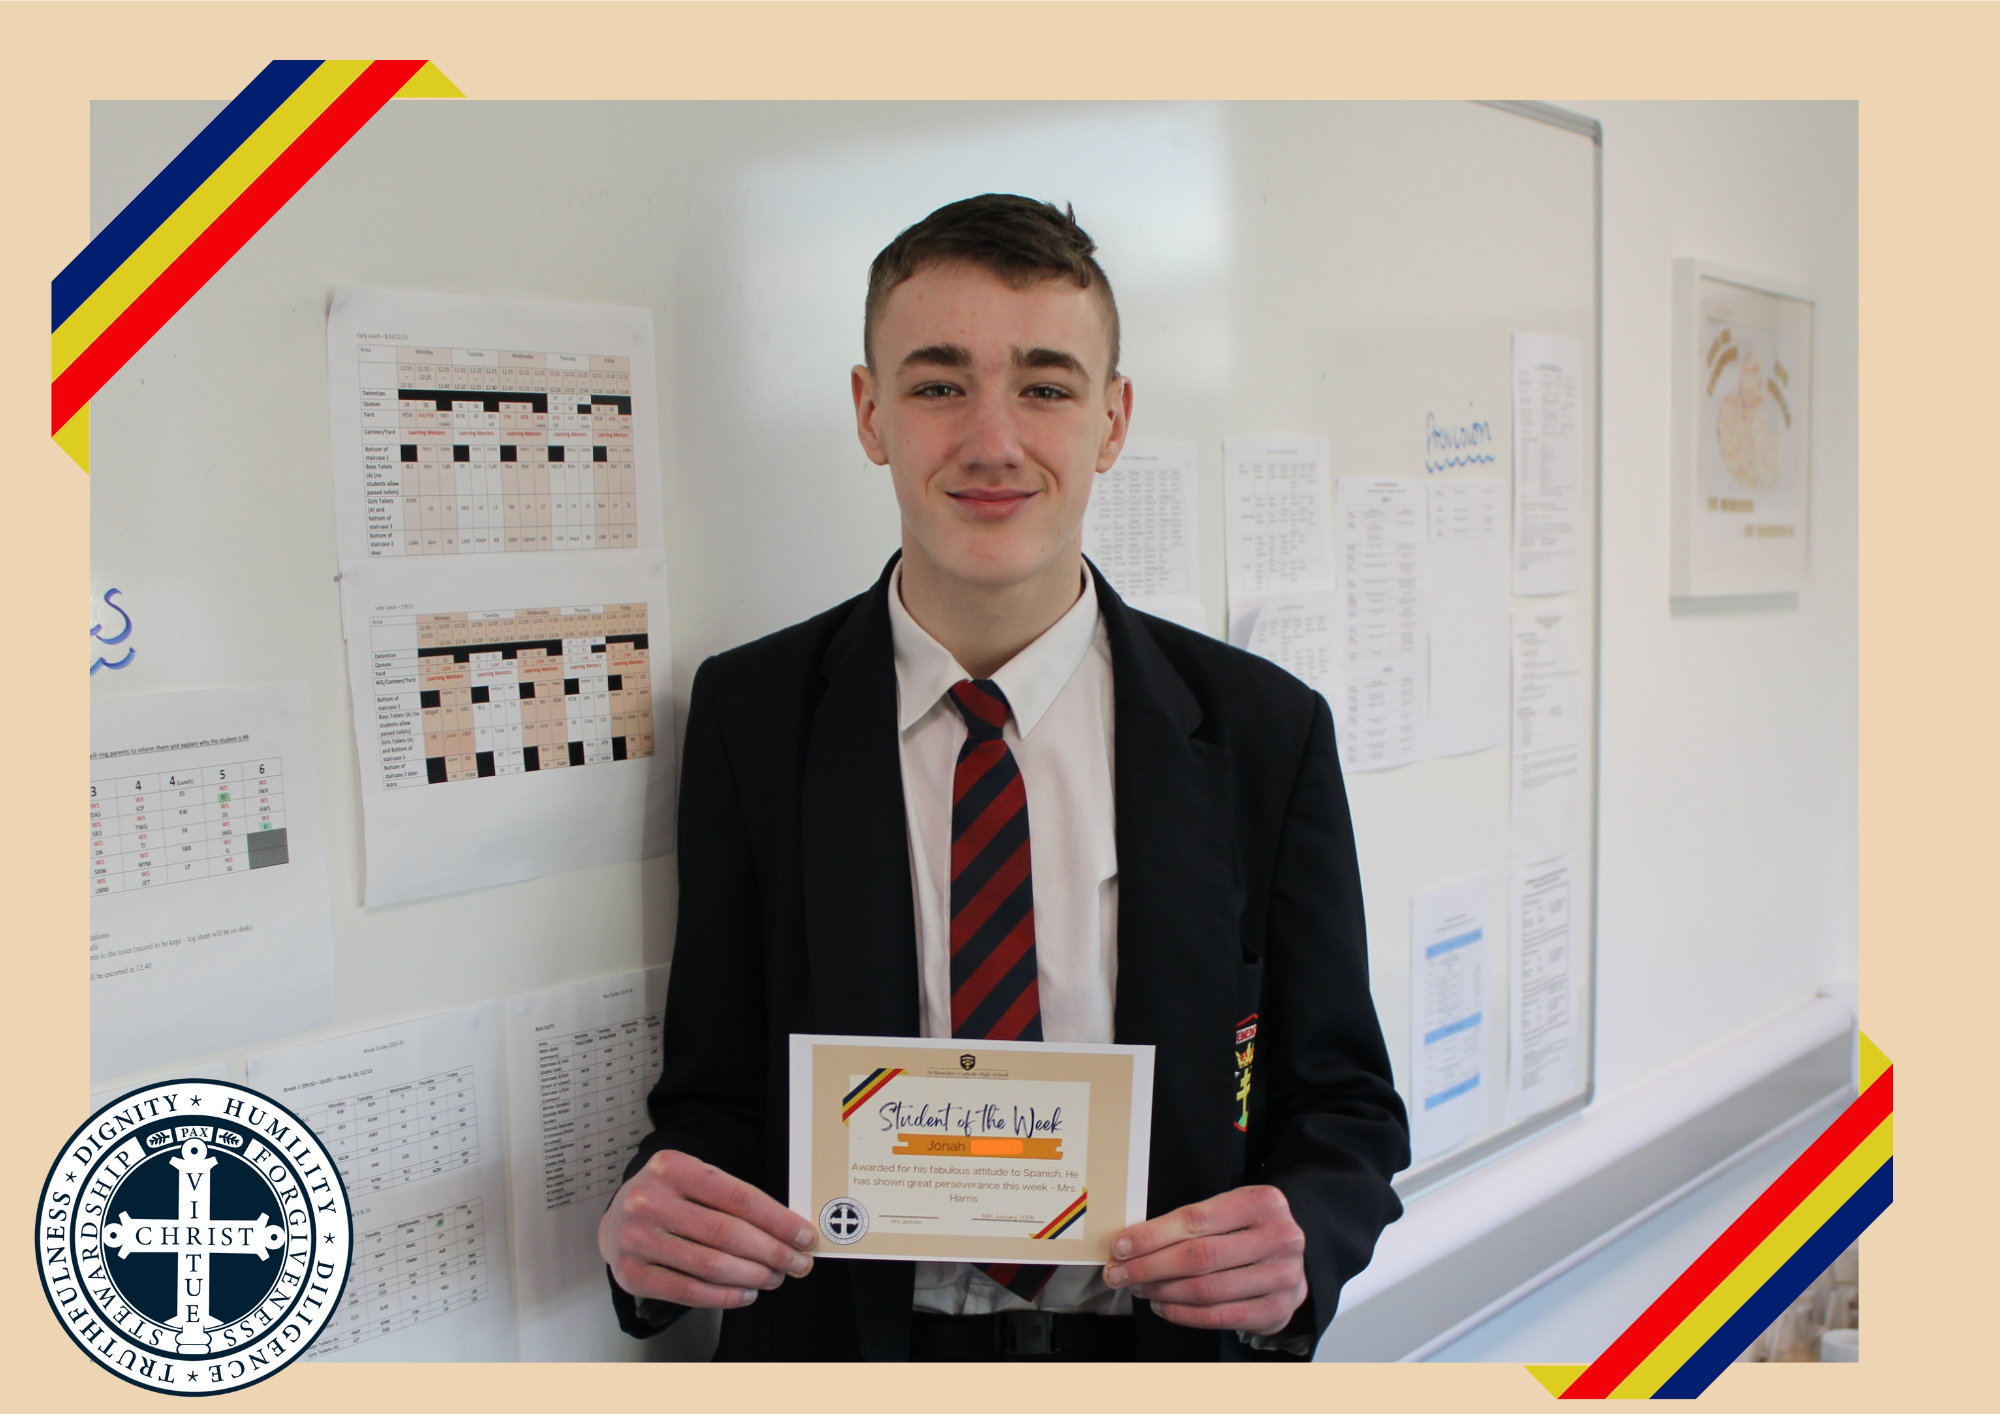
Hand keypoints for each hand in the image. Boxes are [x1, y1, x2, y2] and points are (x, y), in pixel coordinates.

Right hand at [598, 1150, 816, 1308]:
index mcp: (671, 1166)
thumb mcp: (695, 1179)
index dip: (778, 1220)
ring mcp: (635, 1238)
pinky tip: (746, 1293)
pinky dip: (724, 1296)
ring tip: (775, 1277)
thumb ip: (734, 1198)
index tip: (804, 1236)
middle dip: (772, 1251)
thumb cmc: (670, 1197)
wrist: (617, 1218)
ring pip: (710, 1264)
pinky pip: (688, 1291)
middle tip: (798, 1263)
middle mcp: (649, 1199)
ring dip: (753, 1275)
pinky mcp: (630, 1274)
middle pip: (727, 1233)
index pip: (739, 1197)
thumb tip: (789, 1231)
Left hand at [1101, 1184, 1306, 1335]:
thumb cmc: (1249, 1230)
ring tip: (1138, 1287)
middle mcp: (1278, 1238)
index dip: (1152, 1235)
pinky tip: (1162, 1305)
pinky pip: (1218, 1317)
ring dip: (1162, 1291)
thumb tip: (1132, 1241)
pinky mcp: (1276, 1310)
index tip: (1121, 1246)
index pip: (1196, 1219)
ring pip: (1206, 1289)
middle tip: (1119, 1273)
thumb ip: (1191, 1221)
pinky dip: (1183, 1314)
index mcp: (1262, 1202)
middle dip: (1149, 1266)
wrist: (1296, 1259)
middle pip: (1199, 1257)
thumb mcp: (1231, 1209)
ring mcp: (1281, 1277)